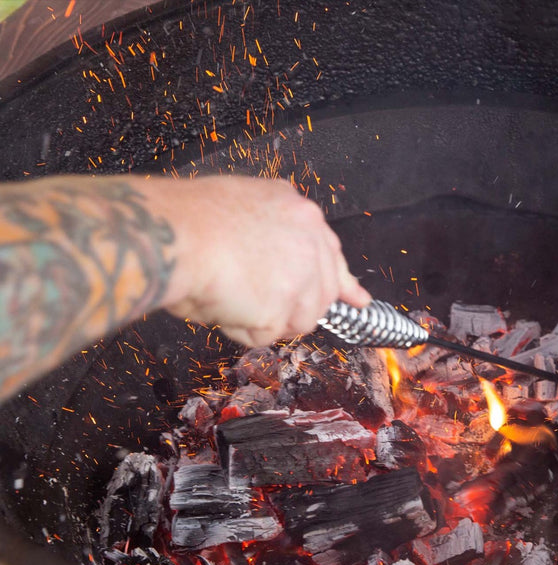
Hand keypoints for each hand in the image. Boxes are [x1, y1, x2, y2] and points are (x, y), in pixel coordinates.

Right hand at [151, 176, 370, 345]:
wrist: (169, 234)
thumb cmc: (187, 218)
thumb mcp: (242, 203)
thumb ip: (271, 228)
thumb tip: (276, 260)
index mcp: (300, 213)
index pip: (333, 254)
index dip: (341, 282)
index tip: (356, 300)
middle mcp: (310, 242)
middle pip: (321, 295)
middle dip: (292, 308)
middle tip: (257, 305)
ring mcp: (301, 277)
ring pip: (298, 320)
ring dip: (264, 319)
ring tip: (229, 295)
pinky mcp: (282, 308)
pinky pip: (265, 336)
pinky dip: (240, 329)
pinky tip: (221, 304)